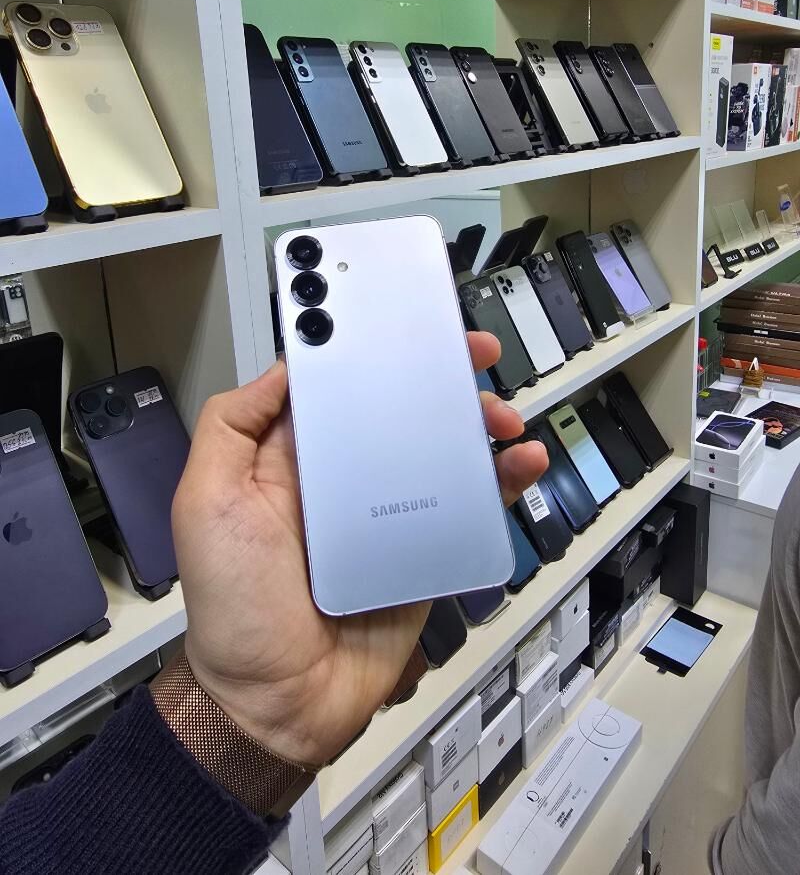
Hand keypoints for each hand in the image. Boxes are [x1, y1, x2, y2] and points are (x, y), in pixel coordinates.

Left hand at [169, 332, 547, 767]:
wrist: (277, 702)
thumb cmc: (233, 608)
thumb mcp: (205, 503)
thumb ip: (232, 426)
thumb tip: (283, 367)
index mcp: (293, 459)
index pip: (339, 387)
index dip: (369, 350)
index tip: (401, 321)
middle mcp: (344, 479)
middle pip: (400, 411)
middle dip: (438, 378)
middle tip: (472, 356)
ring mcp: (388, 514)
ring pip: (441, 453)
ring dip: (477, 425)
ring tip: (500, 419)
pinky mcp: (421, 551)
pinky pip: (466, 509)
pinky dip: (499, 485)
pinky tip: (519, 466)